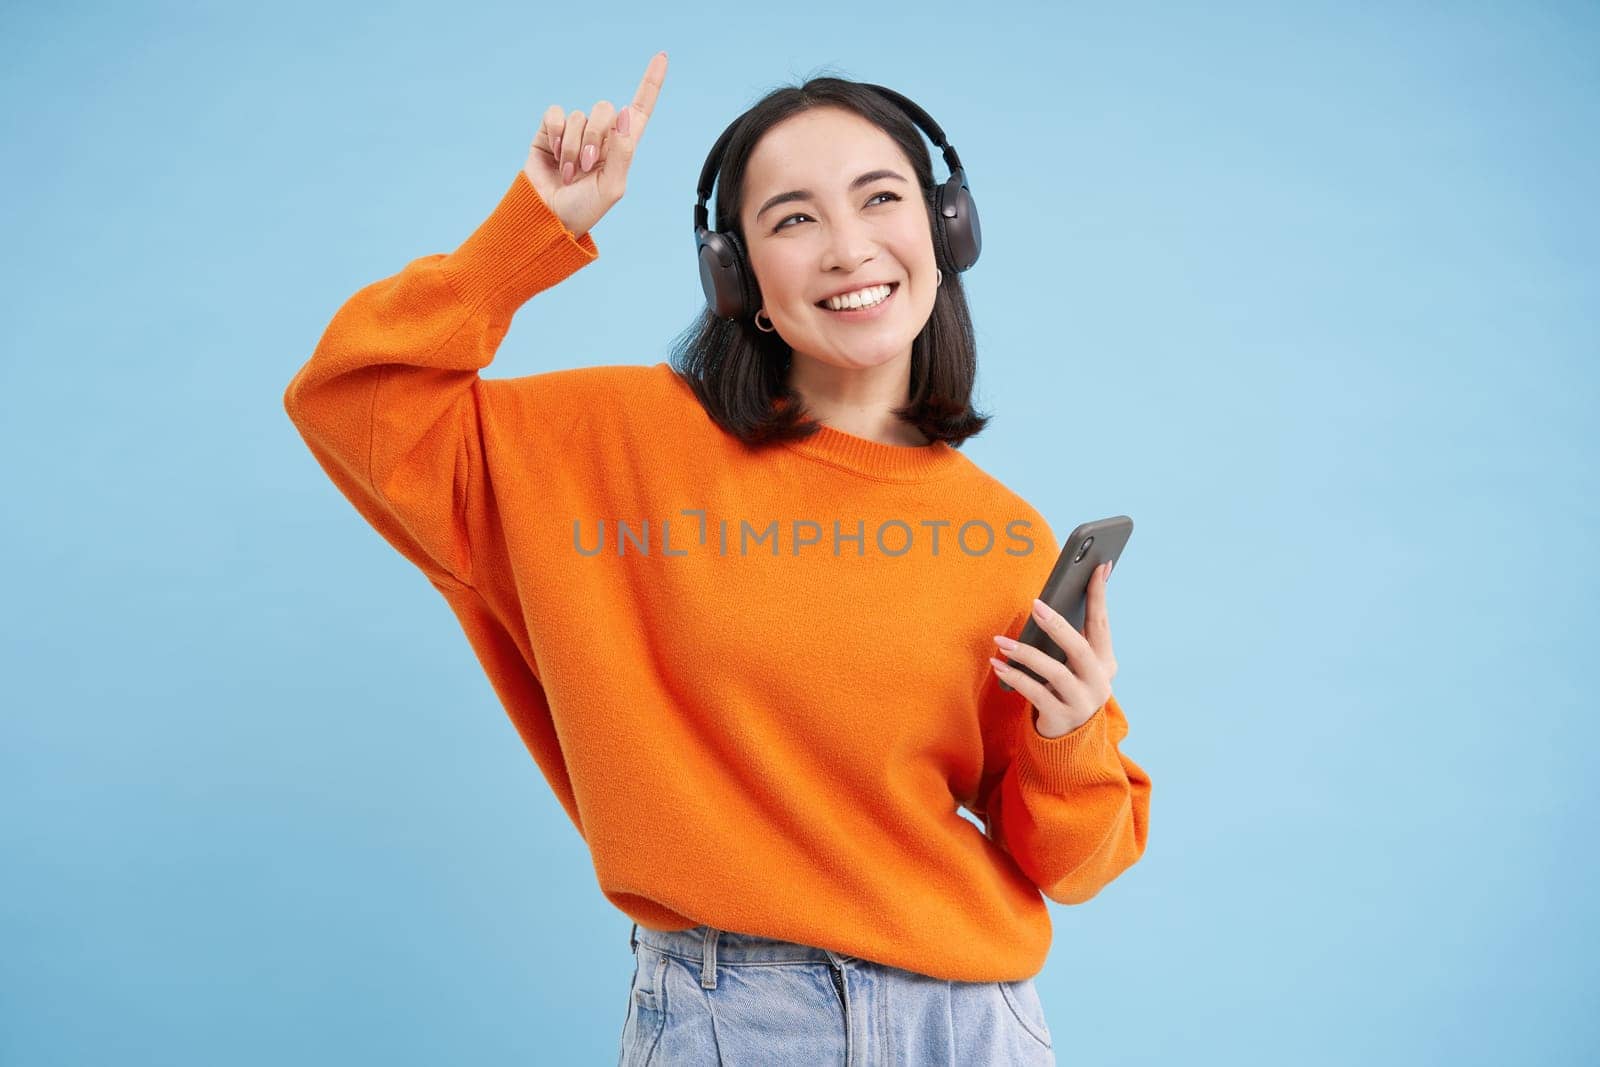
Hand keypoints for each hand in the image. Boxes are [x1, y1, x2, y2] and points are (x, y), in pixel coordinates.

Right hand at [522, 51, 667, 239]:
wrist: (548, 217)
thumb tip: (626, 113)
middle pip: (605, 109)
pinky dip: (555, 135)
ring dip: (572, 147)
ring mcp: (574, 132)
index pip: (640, 110)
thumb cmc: (584, 209)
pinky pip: (556, 114)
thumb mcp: (612, 187)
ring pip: (578, 116)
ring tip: (569, 172)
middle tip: (586, 166)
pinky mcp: (549, 131)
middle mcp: (600, 135)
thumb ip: (622, 151)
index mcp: (622, 147)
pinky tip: (553, 154)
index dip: (650, 84)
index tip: (662, 57)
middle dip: (595, 137)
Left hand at [990, 561, 1118, 736]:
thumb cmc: (1066, 689)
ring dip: (1026, 654)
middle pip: (1080, 649)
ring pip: (1055, 672)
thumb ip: (1070, 640)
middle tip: (1035, 604)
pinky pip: (1035, 694)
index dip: (1100, 596)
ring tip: (1001, 641)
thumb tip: (1048, 603)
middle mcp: (1099, 682)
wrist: (1070, 740)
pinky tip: (999, 665)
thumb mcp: (1075, 666)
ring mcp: (1082, 702)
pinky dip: (1016, 677)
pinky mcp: (1061, 718)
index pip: (1102, 624)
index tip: (1098, 567)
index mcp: (1105, 663)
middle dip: (1058, 624)